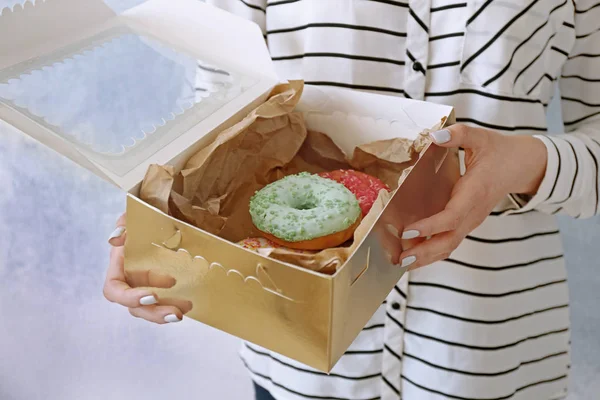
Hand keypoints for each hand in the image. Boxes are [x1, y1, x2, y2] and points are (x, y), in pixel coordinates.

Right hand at [103, 213, 187, 323]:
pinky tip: (192, 302)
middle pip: (135, 307)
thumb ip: (124, 223)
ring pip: (151, 308)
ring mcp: (148, 284)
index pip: (114, 289)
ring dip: (166, 313)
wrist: (169, 213)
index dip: (129, 297)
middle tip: (176, 314)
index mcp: (120, 264)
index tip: (153, 295)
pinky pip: (167, 301)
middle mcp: (132, 278)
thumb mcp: (137, 214)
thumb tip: (115, 239)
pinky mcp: (165, 286)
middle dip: (154, 313)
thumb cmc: (148, 215)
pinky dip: (177, 304)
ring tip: (185, 309)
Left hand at [396, 124, 546, 269]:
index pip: (451, 216)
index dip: (430, 226)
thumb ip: (458, 135)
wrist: (523, 166)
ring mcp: (471, 220)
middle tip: (400, 259)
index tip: (408, 230)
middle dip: (424, 252)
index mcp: (474, 193)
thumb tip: (435, 135)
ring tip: (402, 263)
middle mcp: (473, 212)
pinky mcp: (468, 223)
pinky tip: (415, 255)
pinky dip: (433, 251)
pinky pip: (450, 241)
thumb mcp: (480, 137)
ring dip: (427, 257)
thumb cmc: (500, 151)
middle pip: (448, 240)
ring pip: (449, 245)